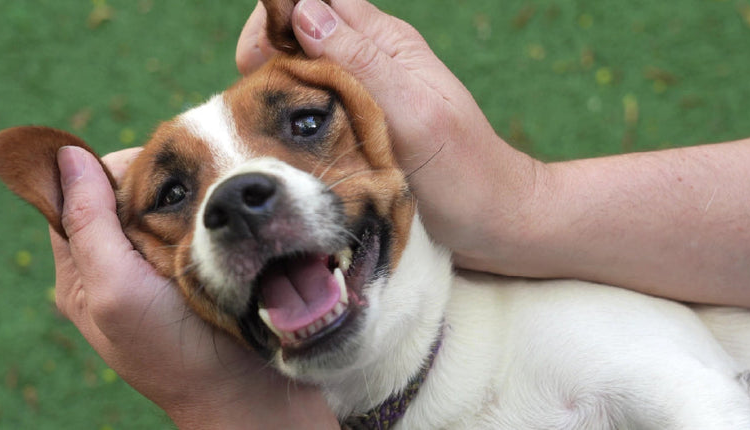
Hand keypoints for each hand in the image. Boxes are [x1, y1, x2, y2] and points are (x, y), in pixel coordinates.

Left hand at [50, 146, 335, 427]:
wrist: (246, 396)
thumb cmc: (173, 353)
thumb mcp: (114, 290)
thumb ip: (87, 225)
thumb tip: (65, 155)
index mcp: (83, 272)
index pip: (74, 195)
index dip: (105, 172)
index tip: (151, 174)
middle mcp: (118, 266)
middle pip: (120, 193)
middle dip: (153, 182)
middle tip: (192, 187)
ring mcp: (163, 268)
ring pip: (164, 204)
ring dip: (188, 194)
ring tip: (215, 198)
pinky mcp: (205, 269)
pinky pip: (199, 223)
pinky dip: (212, 212)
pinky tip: (231, 216)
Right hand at [236, 0, 545, 271]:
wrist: (496, 224)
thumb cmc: (463, 172)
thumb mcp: (413, 114)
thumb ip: (362, 60)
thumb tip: (305, 12)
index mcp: (388, 42)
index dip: (280, 14)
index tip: (257, 60)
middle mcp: (374, 60)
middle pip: (304, 26)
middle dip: (269, 50)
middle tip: (253, 97)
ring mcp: (367, 94)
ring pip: (305, 66)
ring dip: (276, 85)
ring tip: (263, 123)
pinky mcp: (362, 127)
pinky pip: (315, 104)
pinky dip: (292, 115)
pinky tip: (285, 144)